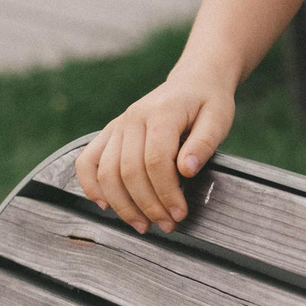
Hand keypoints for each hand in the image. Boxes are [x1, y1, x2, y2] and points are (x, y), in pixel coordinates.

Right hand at [76, 70, 236, 233]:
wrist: (194, 80)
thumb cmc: (208, 102)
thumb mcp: (218, 119)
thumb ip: (204, 144)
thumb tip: (187, 170)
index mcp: (162, 113)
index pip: (156, 160)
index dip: (166, 192)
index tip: (180, 213)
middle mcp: (133, 118)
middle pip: (129, 171)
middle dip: (147, 205)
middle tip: (167, 225)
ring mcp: (118, 125)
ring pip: (106, 172)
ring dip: (122, 205)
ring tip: (142, 225)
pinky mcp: (110, 132)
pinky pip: (87, 161)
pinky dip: (91, 185)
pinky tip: (106, 205)